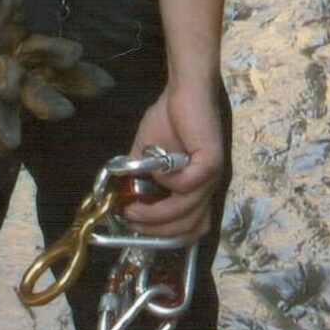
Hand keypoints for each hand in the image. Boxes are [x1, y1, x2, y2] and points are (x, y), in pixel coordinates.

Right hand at [120, 78, 222, 238]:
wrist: (183, 92)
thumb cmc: (168, 121)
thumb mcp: (146, 159)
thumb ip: (138, 181)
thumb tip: (118, 204)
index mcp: (196, 191)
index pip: (190, 229)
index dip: (164, 237)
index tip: (136, 230)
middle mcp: (208, 189)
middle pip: (188, 228)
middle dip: (156, 232)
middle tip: (131, 222)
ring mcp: (212, 177)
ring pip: (186, 211)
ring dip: (156, 214)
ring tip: (133, 207)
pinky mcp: (210, 161)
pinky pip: (186, 185)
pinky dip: (167, 183)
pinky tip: (155, 169)